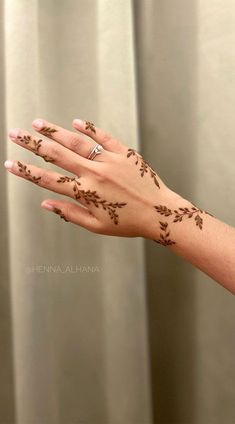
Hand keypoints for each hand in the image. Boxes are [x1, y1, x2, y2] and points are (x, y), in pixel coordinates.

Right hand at [4, 117, 173, 238]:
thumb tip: (46, 204)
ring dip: (54, 132)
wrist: (160, 213)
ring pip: (76, 142)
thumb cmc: (129, 223)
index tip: (11, 163)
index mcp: (86, 192)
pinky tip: (76, 122)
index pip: (48, 180)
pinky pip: (104, 137)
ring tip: (37, 124)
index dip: (26, 171)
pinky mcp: (124, 153)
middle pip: (56, 155)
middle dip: (32, 144)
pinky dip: (90, 129)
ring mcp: (110, 161)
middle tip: (15, 134)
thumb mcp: (96, 226)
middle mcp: (94, 173)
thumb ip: (70, 213)